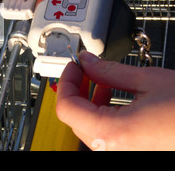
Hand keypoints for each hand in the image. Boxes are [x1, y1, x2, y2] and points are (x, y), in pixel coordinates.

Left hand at [56, 50, 174, 150]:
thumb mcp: (149, 80)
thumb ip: (109, 70)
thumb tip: (87, 61)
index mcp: (114, 132)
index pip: (67, 108)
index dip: (65, 82)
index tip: (72, 66)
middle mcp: (115, 150)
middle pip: (74, 119)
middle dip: (76, 90)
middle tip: (84, 69)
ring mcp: (124, 154)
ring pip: (89, 128)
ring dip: (88, 102)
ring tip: (100, 80)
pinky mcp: (134, 152)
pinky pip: (106, 135)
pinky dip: (102, 114)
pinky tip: (113, 97)